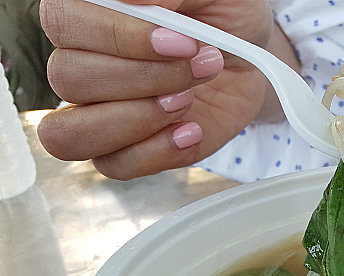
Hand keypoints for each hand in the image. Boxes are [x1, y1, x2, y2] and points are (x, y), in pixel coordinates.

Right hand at [38, 0, 297, 179]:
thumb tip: (132, 1)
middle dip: (146, 77)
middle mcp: (79, 60)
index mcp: (87, 11)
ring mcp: (96, 110)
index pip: (64, 23)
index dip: (121, 37)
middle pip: (69, 78)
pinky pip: (113, 164)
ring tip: (188, 101)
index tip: (181, 41)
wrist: (252, 57)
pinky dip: (155, 152)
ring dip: (137, 119)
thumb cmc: (223, 15)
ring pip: (71, 132)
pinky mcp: (125, 148)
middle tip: (201, 66)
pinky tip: (190, 130)